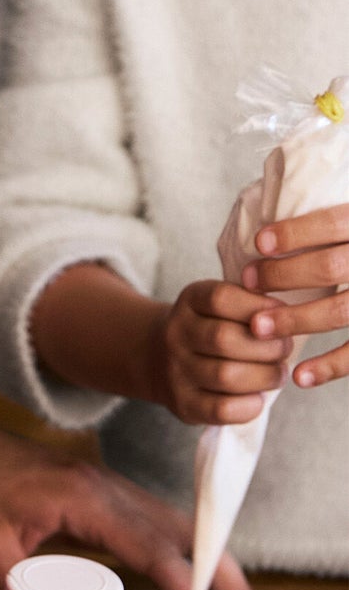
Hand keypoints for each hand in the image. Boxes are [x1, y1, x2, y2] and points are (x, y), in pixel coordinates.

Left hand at [0, 403, 270, 589]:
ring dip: (212, 570)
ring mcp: (98, 484)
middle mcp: (102, 484)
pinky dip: (184, 553)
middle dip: (228, 585)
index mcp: (82, 495)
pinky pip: (151, 522)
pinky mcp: (88, 491)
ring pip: (173, 526)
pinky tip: (194, 583)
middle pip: (183, 534)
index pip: (154, 550)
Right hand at [154, 279, 292, 425]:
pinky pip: (221, 409)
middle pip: (224, 339)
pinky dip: (249, 405)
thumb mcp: (220, 304)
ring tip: (277, 374)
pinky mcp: (183, 403)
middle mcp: (176, 333)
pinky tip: (258, 398)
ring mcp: (176, 370)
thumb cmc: (210, 328)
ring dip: (264, 377)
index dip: (260, 308)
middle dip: (269, 348)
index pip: (221, 299)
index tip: (282, 315)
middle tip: (285, 351)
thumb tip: (287, 316)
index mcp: (190, 301)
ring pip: (225, 375)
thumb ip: (250, 304)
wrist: (160, 357)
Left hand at [241, 202, 348, 390]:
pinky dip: (330, 367)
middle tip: (249, 281)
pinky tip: (299, 376)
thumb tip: (272, 212)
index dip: (296, 233)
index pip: (335, 222)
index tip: (259, 243)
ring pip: (340, 311)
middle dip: (283, 276)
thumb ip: (334, 223)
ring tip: (258, 328)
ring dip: (295, 319)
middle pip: (330, 267)